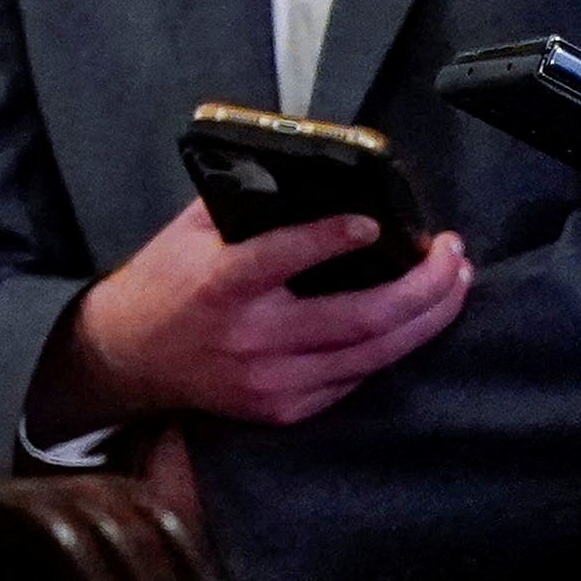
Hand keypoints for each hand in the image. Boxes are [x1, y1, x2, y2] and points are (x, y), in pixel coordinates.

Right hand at [40, 197, 468, 433]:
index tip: (374, 223)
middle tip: (453, 253)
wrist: (126, 359)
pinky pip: (357, 379)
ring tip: (455, 282)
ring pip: (375, 353)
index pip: (282, 258)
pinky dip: (392, 347)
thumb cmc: (164, 283)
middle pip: (362, 318)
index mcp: (220, 285)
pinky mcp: (283, 409)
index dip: (333, 239)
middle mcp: (251, 338)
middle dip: (424, 285)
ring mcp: (271, 381)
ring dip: (428, 317)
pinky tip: (413, 322)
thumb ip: (245, 203)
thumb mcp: (189, 232)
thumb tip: (309, 172)